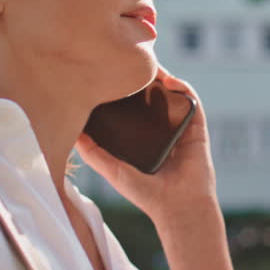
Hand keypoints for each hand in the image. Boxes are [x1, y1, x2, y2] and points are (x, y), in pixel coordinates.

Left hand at [75, 66, 216, 225]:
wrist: (177, 207)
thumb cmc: (146, 194)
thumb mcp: (112, 170)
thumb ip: (93, 153)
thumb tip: (72, 134)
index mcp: (143, 139)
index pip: (133, 109)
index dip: (123, 91)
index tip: (109, 74)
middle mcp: (162, 131)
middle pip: (152, 97)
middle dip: (142, 79)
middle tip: (127, 61)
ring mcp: (180, 128)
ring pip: (172, 94)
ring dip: (162, 77)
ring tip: (148, 64)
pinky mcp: (197, 129)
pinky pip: (192, 102)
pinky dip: (182, 88)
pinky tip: (168, 80)